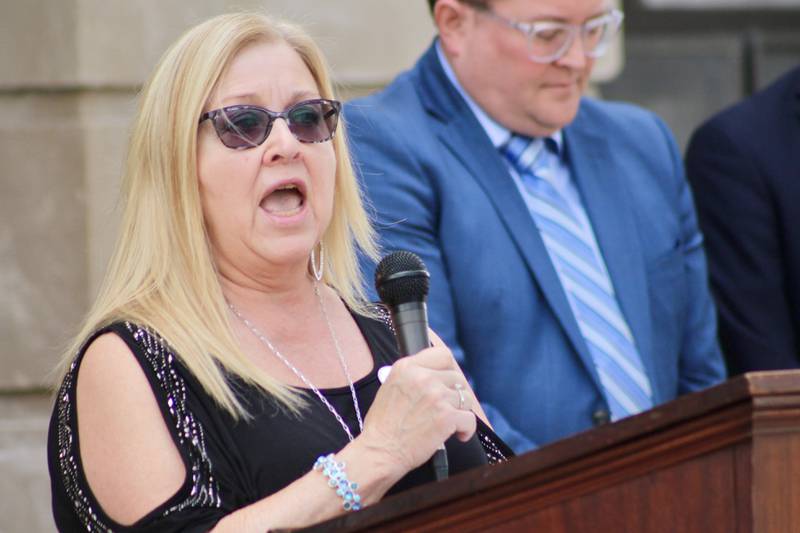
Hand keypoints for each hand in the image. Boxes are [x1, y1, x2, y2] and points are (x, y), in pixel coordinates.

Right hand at [357, 346, 476, 474]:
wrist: (379, 451)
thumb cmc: (382, 425)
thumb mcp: (390, 387)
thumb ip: (411, 376)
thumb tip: (433, 374)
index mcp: (407, 367)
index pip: (442, 354)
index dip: (448, 369)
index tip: (447, 381)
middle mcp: (423, 377)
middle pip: (456, 377)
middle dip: (454, 393)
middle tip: (447, 407)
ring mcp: (436, 396)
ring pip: (466, 398)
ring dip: (460, 411)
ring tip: (450, 422)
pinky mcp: (447, 417)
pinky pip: (470, 419)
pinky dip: (466, 429)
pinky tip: (458, 435)